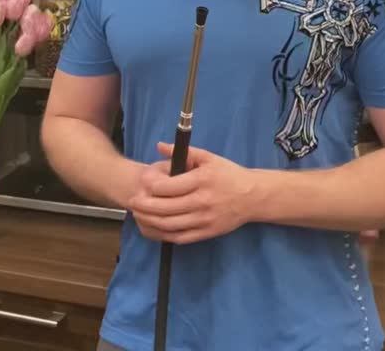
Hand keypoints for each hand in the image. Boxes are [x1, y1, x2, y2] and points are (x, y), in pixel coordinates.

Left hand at [128, 142, 254, 244]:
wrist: (252, 197)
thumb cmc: (229, 174)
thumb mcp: (208, 158)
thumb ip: (183, 152)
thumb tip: (159, 146)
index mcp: (201, 181)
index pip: (170, 187)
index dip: (152, 187)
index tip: (142, 183)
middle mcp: (202, 202)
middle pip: (166, 208)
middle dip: (144, 206)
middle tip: (132, 202)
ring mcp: (203, 220)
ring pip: (169, 225)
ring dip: (150, 222)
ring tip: (138, 215)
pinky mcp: (205, 234)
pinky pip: (179, 237)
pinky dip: (163, 234)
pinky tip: (154, 228)